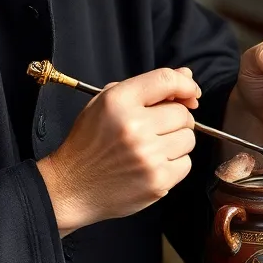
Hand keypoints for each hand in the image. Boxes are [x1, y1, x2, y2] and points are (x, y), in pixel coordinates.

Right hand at [37, 67, 200, 235]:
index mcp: (118, 101)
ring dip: (176, 142)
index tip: (190, 94)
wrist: (71, 187)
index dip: (185, 84)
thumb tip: (186, 75)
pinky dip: (174, 164)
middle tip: (159, 128)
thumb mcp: (105, 103)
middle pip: (182, 113)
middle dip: (176, 119)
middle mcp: (134, 126)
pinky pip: (186, 164)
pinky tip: (153, 165)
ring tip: (153, 147)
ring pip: (188, 138)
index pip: (166, 80)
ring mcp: (147, 155)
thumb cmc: (89, 144)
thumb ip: (146, 87)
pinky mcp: (157, 180)